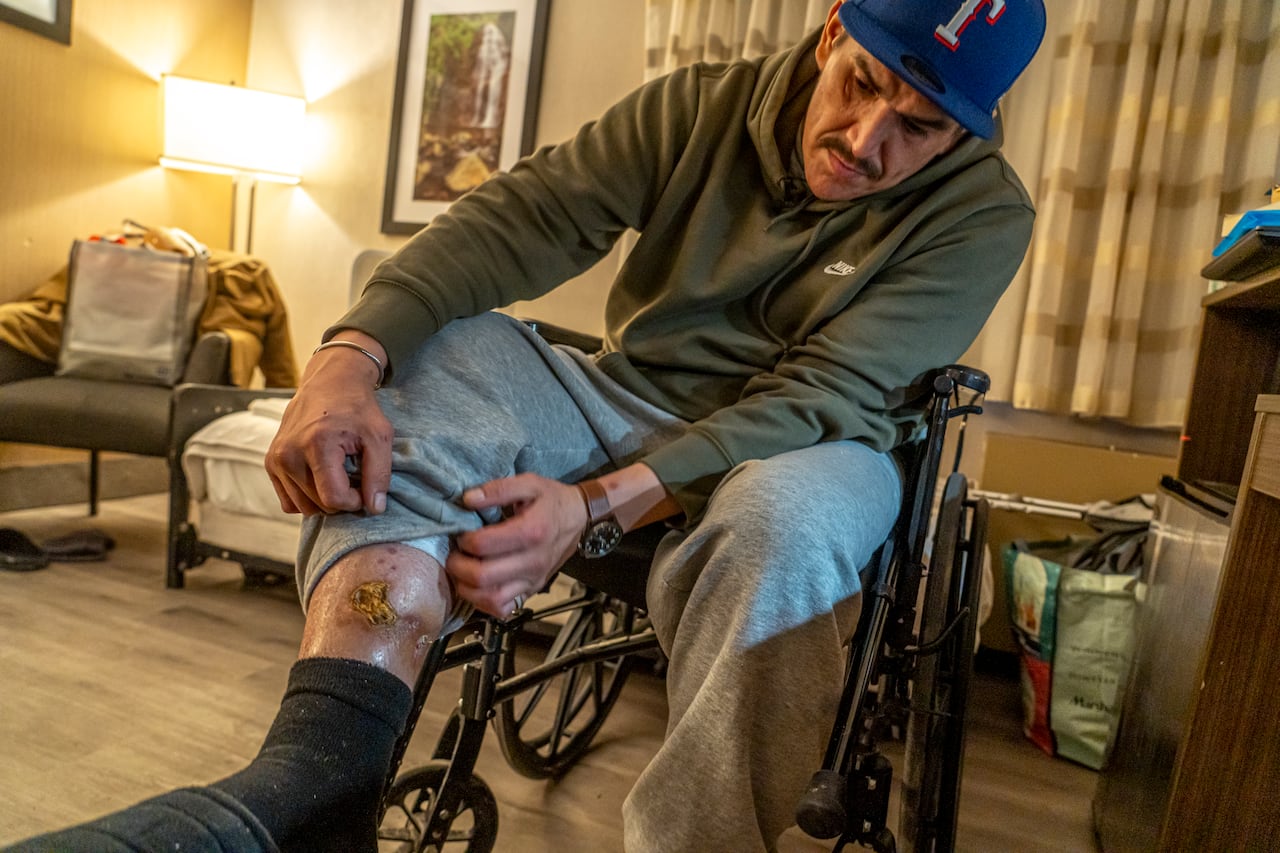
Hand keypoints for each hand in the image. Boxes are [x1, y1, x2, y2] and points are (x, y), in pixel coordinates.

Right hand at [265, 336, 392, 515]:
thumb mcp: (379, 437)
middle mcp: (290, 453)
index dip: (355, 501)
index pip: (333, 499)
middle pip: (318, 505)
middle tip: (354, 479)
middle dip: (341, 500)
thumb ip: (379, 475)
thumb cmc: (358, 409)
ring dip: (324, 501)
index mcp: (317, 444)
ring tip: (339, 477)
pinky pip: (288, 501)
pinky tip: (322, 479)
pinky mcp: (271, 463)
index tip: (365, 487)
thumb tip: (375, 509)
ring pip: (303, 507)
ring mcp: (276, 459)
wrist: (330, 383)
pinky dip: (307, 498)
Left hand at [448, 474, 587, 617]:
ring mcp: (533, 579)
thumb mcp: (529, 483)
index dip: (464, 540)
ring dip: (467, 589)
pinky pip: (504, 608)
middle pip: (483, 576)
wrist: (579, 518)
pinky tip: (478, 588)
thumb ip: (498, 489)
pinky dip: (484, 603)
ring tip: (462, 573)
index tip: (462, 533)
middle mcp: (533, 561)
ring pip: (491, 598)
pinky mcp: (533, 590)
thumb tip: (468, 499)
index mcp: (531, 531)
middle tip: (454, 555)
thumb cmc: (552, 500)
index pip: (483, 545)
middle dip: (458, 567)